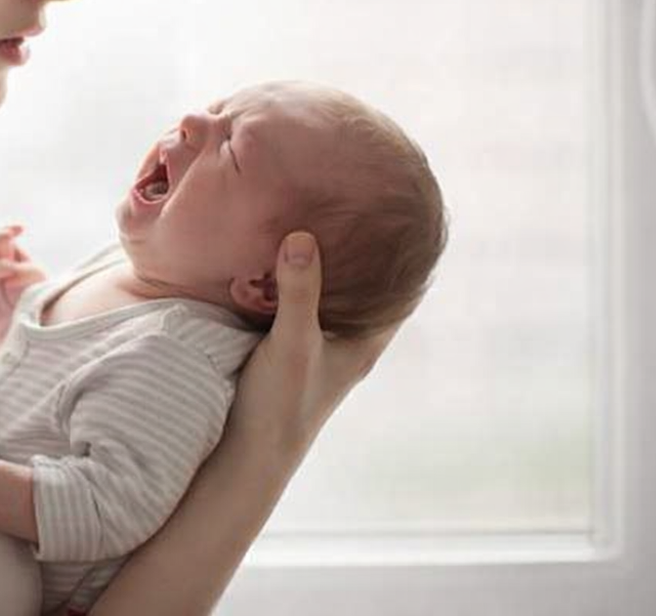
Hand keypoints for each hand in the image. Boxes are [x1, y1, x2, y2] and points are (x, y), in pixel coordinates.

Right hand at [0, 225, 47, 345]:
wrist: (19, 323)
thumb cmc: (29, 297)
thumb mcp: (37, 281)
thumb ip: (26, 273)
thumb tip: (8, 280)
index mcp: (8, 253)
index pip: (3, 236)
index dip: (9, 231)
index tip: (21, 229)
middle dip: (0, 242)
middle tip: (17, 251)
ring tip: (10, 274)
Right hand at [224, 232, 401, 469]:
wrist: (245, 454)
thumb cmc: (282, 404)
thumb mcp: (292, 343)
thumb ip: (299, 291)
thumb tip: (303, 235)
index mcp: (366, 342)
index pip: (404, 292)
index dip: (410, 256)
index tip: (407, 212)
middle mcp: (347, 340)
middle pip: (368, 286)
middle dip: (364, 249)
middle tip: (358, 201)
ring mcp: (317, 342)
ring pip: (331, 293)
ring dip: (327, 262)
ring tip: (320, 214)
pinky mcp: (286, 344)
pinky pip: (300, 300)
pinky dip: (295, 277)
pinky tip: (278, 253)